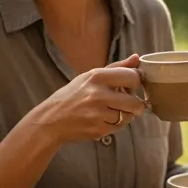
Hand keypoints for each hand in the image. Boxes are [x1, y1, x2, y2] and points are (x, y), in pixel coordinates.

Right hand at [30, 55, 145, 143]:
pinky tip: (102, 120)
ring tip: (110, 111)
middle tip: (128, 103)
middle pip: (135, 102)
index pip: (132, 77)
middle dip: (136, 104)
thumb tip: (137, 58)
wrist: (51, 120)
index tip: (131, 86)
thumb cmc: (72, 96)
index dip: (136, 83)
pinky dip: (115, 124)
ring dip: (124, 115)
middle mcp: (98, 94)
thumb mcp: (90, 76)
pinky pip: (119, 127)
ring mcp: (98, 114)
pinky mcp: (99, 129)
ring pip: (128, 116)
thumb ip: (116, 68)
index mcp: (96, 76)